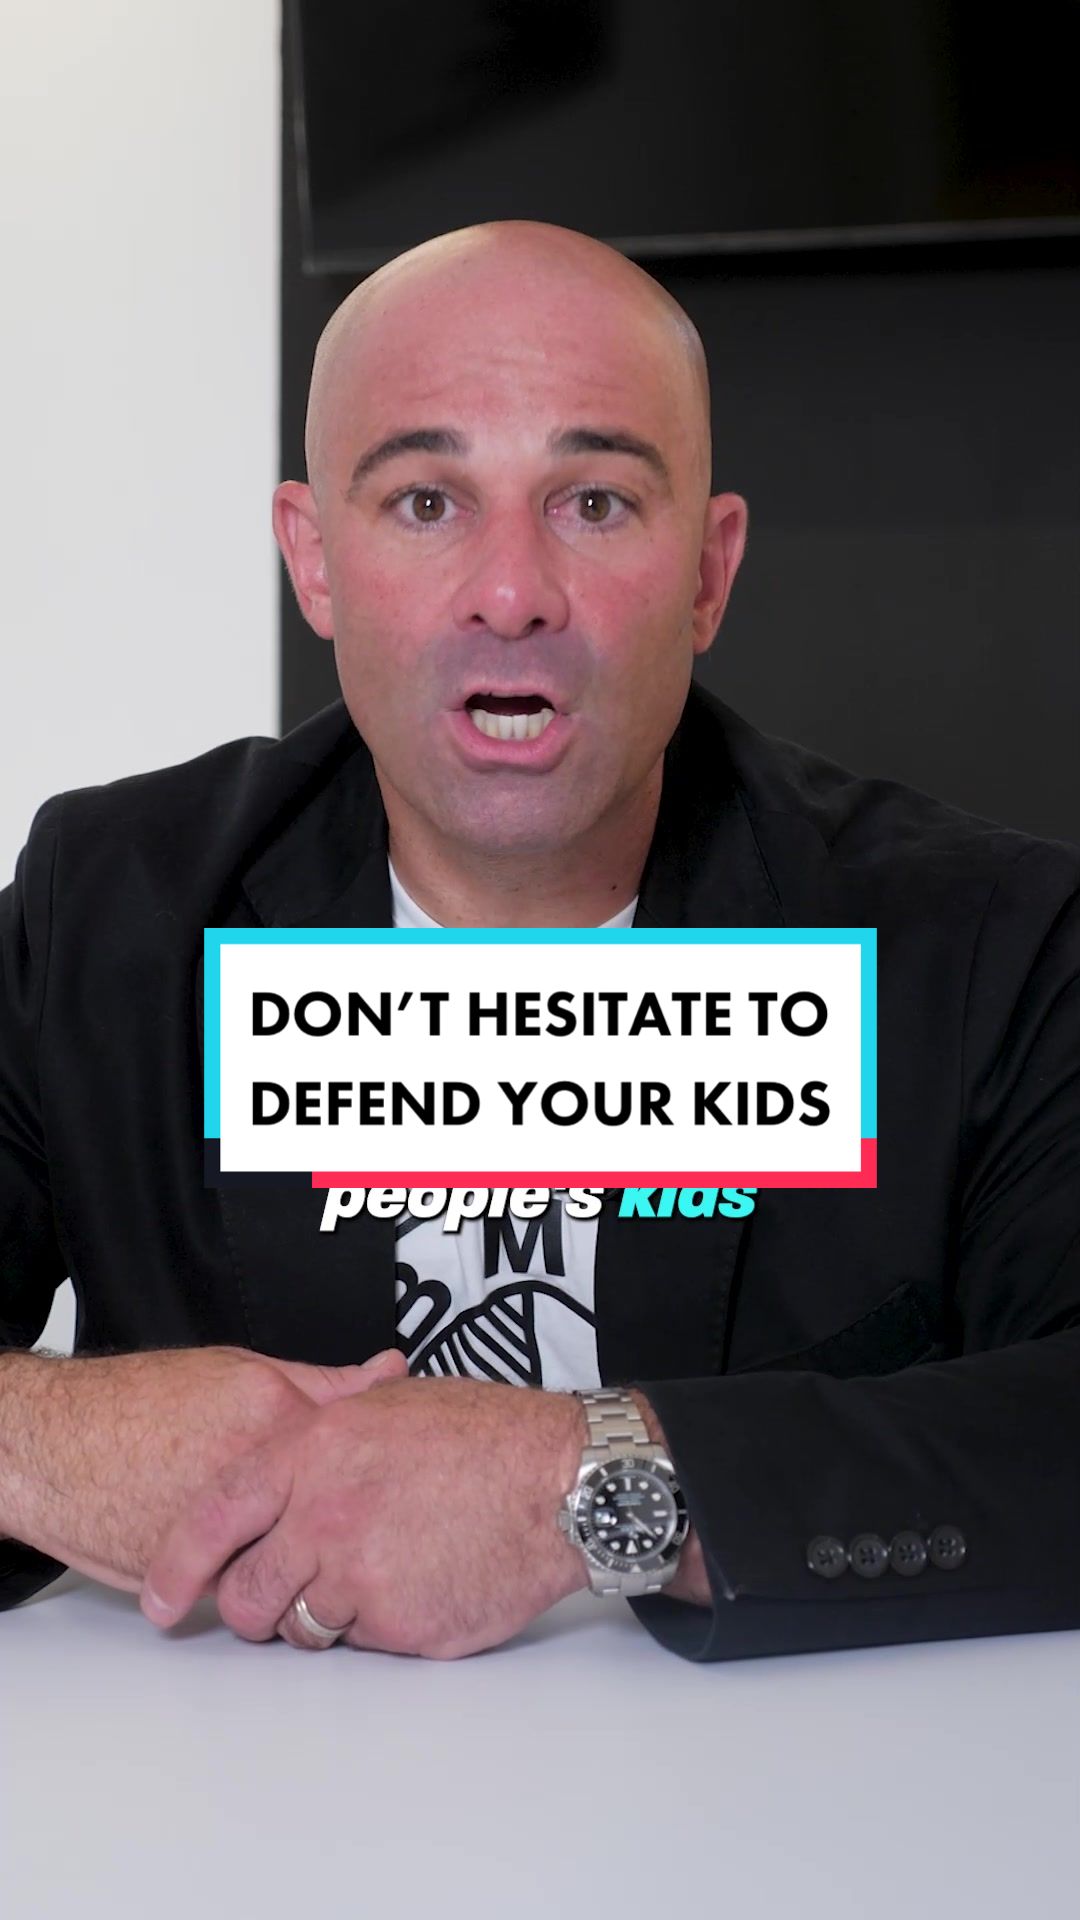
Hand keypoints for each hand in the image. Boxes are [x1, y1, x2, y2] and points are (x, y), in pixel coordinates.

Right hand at [0, 1342, 407, 1591]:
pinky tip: (258, 1554)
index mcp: (272, 1413)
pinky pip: (257, 1583)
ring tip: (315, 1540)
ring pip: (303, 1553)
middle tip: (368, 1516)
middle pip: (341, 1507)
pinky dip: (266, 1573)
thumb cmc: (135, 1407)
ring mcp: (231, 1527)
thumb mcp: (238, 1372)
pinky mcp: (202, 1576)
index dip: (383, 1461)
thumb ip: (323, 1383)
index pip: (365, 1444)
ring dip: (313, 1552)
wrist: (55, 1446)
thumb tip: (390, 1373)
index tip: (396, 1469)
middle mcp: (257, 1472)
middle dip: (356, 1517)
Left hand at [141, 1377, 589, 1657]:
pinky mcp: (400, 1628)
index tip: (162, 1600)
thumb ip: (323, 1429)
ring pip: (302, 1627)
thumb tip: (282, 1453)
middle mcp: (324, 1517)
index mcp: (312, 1452)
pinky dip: (380, 1624)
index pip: (213, 1519)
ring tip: (377, 1572)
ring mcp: (361, 1578)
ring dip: (323, 1614)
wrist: (559, 1482)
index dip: (177, 1568)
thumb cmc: (485, 1435)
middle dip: (256, 1605)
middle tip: (287, 1591)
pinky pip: (363, 1643)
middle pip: (248, 1596)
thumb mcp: (388, 1404)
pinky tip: (419, 1582)